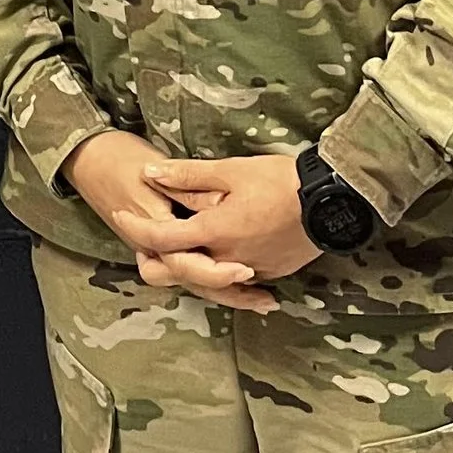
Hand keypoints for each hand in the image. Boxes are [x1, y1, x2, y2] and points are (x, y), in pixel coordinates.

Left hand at [137, 156, 323, 313]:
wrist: (332, 202)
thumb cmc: (281, 181)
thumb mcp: (231, 170)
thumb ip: (187, 176)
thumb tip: (149, 173)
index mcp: (214, 233)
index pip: (161, 239)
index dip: (135, 227)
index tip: (121, 214)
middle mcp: (227, 260)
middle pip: (177, 272)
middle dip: (153, 261)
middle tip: (140, 245)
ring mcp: (250, 271)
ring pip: (205, 281)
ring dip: (185, 269)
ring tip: (172, 252)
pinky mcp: (269, 274)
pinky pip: (234, 283)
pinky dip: (219, 275)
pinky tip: (215, 263)